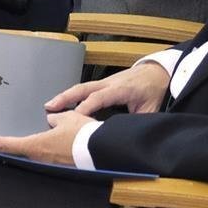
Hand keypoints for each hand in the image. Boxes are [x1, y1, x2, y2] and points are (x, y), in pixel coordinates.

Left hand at [0, 109, 89, 166]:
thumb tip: (50, 119)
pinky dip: (43, 149)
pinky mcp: (60, 166)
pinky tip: (51, 143)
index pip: (5, 143)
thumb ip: (54, 118)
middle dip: (1, 146)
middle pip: (15, 151)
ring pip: (32, 152)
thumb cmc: (83, 134)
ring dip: (25, 146)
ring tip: (15, 140)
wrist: (102, 151)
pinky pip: (47, 155)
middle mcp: (39, 157)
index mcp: (35, 145)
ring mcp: (49, 163)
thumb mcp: (66, 119)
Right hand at [46, 60, 170, 117]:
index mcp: (121, 89)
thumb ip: (137, 121)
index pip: (99, 98)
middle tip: (49, 107)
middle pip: (83, 88)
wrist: (157, 72)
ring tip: (50, 105)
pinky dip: (72, 94)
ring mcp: (104, 82)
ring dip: (65, 95)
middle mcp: (109, 83)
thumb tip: (126, 135)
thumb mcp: (151, 109)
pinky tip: (63, 102)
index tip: (74, 118)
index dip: (86, 107)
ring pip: (81, 87)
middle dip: (65, 97)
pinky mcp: (103, 83)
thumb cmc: (154, 89)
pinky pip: (85, 88)